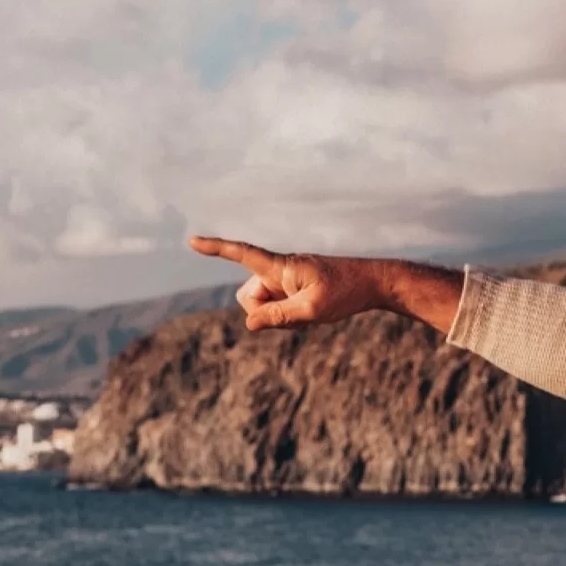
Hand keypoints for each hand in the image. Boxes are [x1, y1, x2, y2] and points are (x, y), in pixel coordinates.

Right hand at [188, 236, 381, 331]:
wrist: (373, 284)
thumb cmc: (345, 293)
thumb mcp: (311, 310)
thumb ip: (277, 317)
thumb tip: (249, 323)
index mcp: (282, 266)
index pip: (242, 253)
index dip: (216, 249)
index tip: (192, 241)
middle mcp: (279, 270)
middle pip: (249, 297)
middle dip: (263, 313)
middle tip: (298, 316)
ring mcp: (286, 280)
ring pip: (264, 307)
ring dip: (280, 318)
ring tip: (312, 313)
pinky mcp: (294, 289)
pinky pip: (278, 309)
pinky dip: (290, 318)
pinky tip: (314, 314)